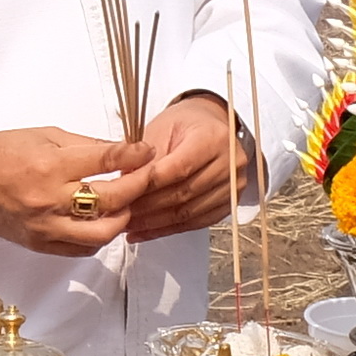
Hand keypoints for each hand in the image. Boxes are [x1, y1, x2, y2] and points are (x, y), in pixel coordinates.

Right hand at [0, 125, 141, 255]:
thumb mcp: (43, 135)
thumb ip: (85, 146)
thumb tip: (121, 151)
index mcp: (49, 166)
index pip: (106, 161)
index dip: (134, 155)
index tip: (146, 152)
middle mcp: (49, 199)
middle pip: (112, 199)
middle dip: (139, 185)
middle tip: (147, 175)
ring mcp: (45, 227)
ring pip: (103, 233)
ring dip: (123, 217)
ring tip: (126, 203)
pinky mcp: (40, 244)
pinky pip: (82, 249)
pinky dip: (99, 237)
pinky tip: (101, 221)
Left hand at [112, 94, 246, 239]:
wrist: (208, 125)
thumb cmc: (184, 123)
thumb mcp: (161, 129)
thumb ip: (146, 158)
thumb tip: (126, 186)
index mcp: (213, 137)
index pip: (179, 168)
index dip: (150, 185)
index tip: (125, 194)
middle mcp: (230, 162)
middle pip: (185, 193)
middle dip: (149, 207)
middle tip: (122, 214)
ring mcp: (234, 184)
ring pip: (190, 212)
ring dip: (157, 223)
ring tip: (131, 226)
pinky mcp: (230, 201)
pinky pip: (198, 222)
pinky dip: (170, 229)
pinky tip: (148, 231)